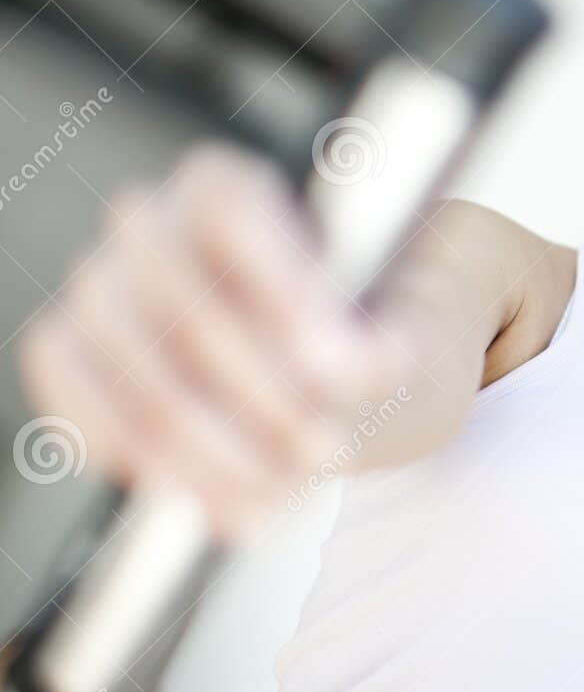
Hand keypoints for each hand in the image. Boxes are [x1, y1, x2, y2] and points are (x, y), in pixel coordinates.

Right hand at [15, 142, 413, 538]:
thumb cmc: (368, 334)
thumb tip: (337, 366)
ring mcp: (95, 294)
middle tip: (329, 448)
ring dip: (235, 461)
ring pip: (149, 394)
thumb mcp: (407, 332)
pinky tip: (246, 504)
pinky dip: (181, 482)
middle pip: (193, 319)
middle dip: (271, 404)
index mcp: (227, 187)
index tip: (335, 361)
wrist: (328, 373)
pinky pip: (101, 430)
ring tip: (299, 487)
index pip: (228, 217)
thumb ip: (384, 344)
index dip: (279, 289)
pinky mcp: (67, 363)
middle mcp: (146, 226)